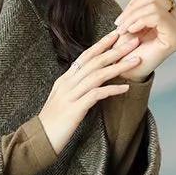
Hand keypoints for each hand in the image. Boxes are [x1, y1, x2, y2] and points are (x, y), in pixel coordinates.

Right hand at [38, 30, 141, 155]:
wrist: (39, 139)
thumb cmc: (53, 123)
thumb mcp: (62, 100)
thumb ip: (75, 89)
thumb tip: (90, 83)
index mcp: (64, 80)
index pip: (85, 56)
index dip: (102, 44)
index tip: (117, 35)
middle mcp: (67, 84)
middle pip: (94, 62)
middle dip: (116, 50)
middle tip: (134, 41)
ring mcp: (70, 96)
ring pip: (97, 75)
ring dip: (118, 66)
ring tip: (136, 60)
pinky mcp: (74, 109)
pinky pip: (96, 95)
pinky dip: (112, 90)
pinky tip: (125, 88)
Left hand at [112, 0, 175, 80]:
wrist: (124, 72)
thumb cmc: (127, 47)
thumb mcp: (134, 16)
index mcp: (174, 14)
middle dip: (133, 7)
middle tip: (119, 23)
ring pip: (155, 4)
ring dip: (132, 16)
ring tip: (123, 29)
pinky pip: (156, 16)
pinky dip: (139, 21)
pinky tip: (130, 31)